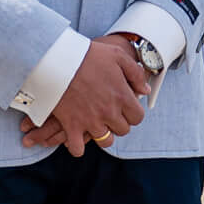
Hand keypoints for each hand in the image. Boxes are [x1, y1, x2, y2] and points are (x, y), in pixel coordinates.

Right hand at [18, 35, 148, 155]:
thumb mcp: (117, 56)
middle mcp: (109, 112)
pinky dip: (77, 146)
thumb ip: (135, 74)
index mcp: (122, 96)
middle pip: (123, 130)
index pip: (138, 117)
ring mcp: (91, 121)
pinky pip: (78, 148)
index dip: (132, 113)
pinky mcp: (72, 125)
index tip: (124, 108)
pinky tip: (77, 136)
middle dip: (118, 123)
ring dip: (102, 134)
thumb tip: (145, 90)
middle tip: (109, 113)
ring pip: (105, 141)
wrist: (59, 60)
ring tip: (96, 124)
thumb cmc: (87, 55)